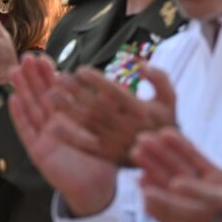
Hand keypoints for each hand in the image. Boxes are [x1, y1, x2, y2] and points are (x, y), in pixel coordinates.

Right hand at [9, 53, 117, 215]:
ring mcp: (43, 137)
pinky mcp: (37, 152)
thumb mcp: (105, 131)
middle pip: (40, 96)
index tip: (44, 57)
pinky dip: (19, 116)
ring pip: (30, 109)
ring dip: (22, 90)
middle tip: (27, 56)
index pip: (56, 91)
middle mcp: (52, 124)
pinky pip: (27, 132)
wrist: (96, 188)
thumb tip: (112, 86)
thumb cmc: (101, 160)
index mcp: (67, 117)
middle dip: (33, 76)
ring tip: (15, 71)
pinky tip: (13, 99)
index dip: (48, 74)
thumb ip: (105, 111)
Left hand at [50, 64, 174, 163]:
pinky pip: (85, 146)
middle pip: (95, 106)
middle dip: (76, 91)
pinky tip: (52, 127)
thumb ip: (159, 78)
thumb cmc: (164, 123)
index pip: (113, 92)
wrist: (166, 157)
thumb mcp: (169, 99)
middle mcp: (125, 126)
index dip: (95, 81)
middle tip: (60, 78)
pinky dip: (68, 137)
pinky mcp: (107, 155)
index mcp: (139, 110)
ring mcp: (115, 142)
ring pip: (87, 124)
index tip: (80, 70)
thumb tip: (141, 64)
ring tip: (52, 95)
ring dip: (67, 108)